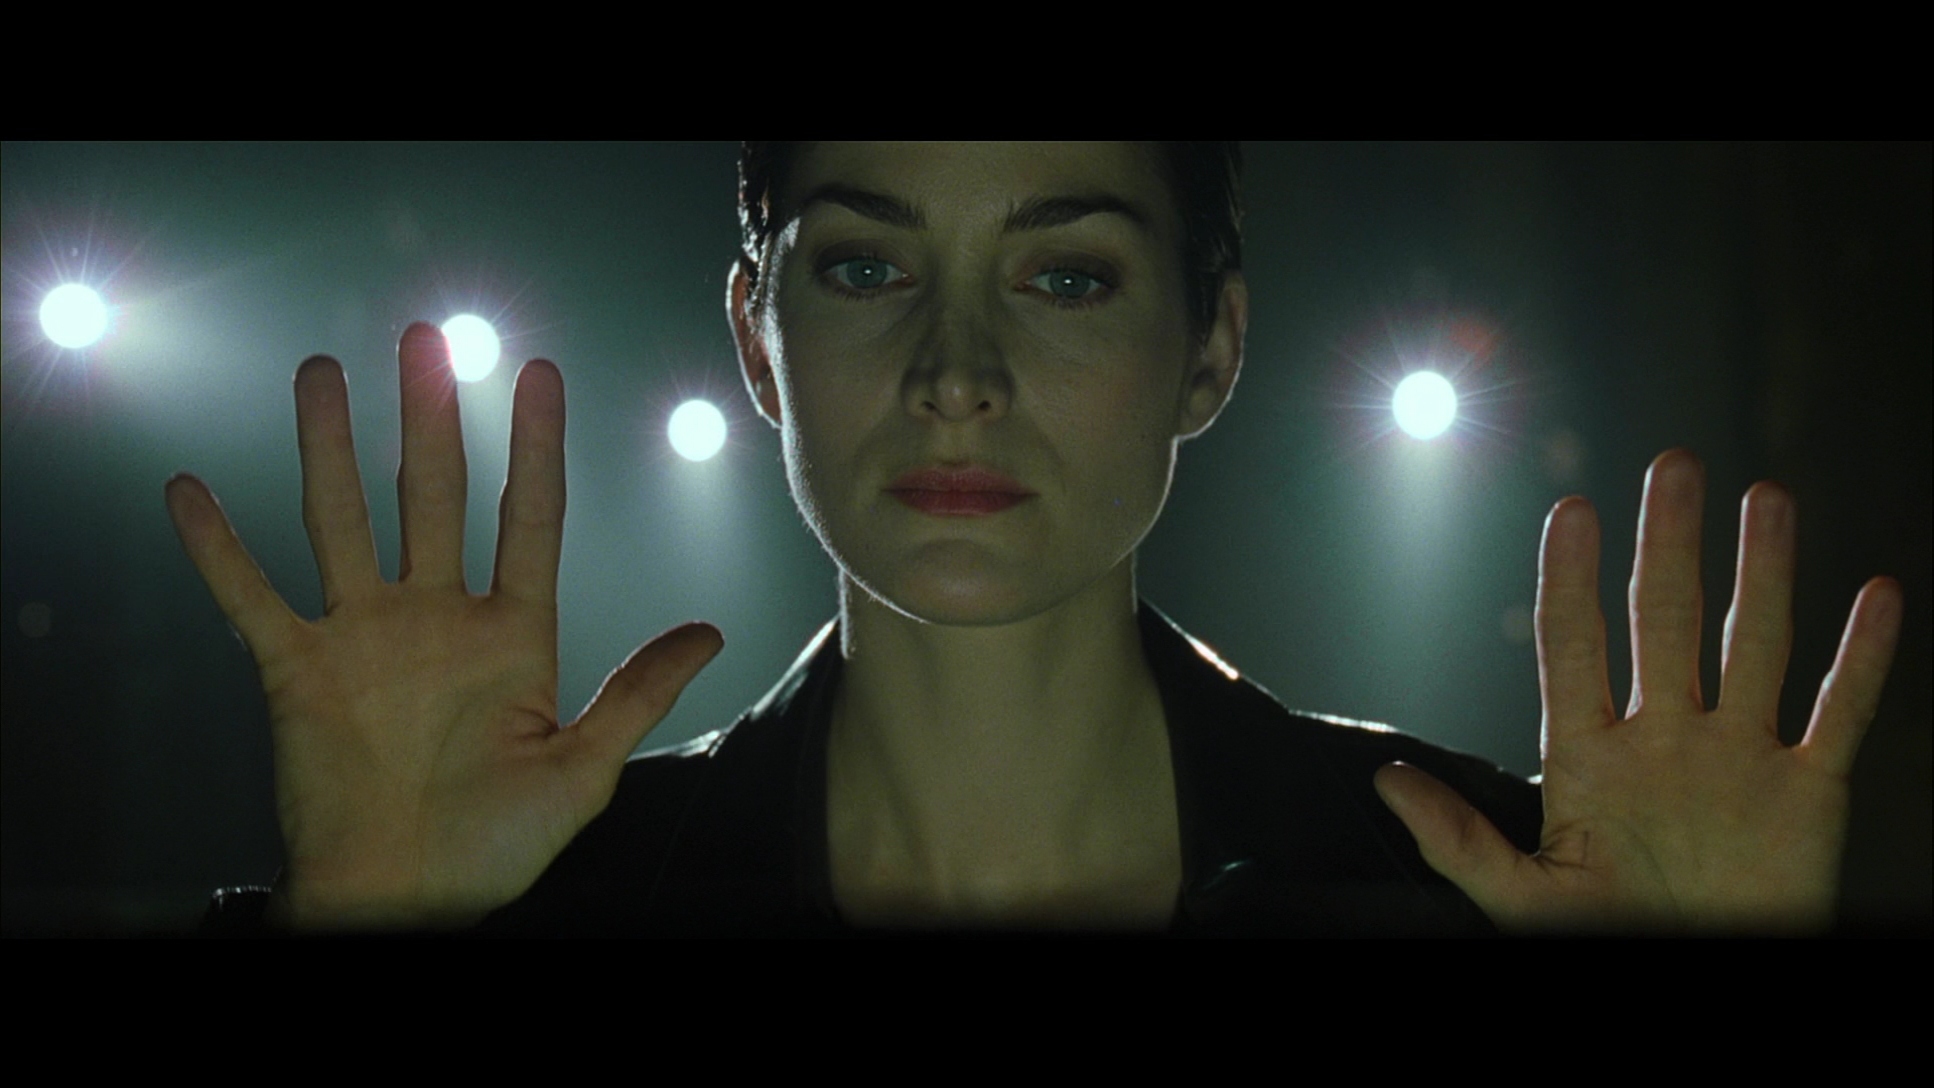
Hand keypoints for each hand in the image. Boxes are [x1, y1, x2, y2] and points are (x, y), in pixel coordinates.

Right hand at [166, 324, 721, 927]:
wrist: (403, 901)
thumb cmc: (494, 849)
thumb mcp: (582, 771)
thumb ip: (636, 694)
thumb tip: (709, 633)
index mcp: (512, 637)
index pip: (528, 518)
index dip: (536, 446)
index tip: (540, 375)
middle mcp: (435, 620)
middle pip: (432, 496)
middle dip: (431, 416)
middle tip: (426, 337)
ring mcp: (363, 640)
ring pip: (342, 521)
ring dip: (328, 448)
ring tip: (322, 372)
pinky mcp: (297, 672)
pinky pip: (248, 599)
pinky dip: (217, 550)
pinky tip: (188, 491)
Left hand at [1376, 450, 1901, 931]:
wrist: (1699, 984)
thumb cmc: (1611, 945)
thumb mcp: (1526, 899)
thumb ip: (1459, 842)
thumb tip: (1386, 782)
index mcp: (1591, 760)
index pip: (1576, 646)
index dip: (1572, 579)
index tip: (1571, 510)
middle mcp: (1664, 742)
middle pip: (1666, 621)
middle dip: (1669, 543)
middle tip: (1674, 463)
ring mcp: (1737, 761)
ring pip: (1753, 646)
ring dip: (1763, 573)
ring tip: (1767, 497)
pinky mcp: (1808, 796)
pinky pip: (1839, 715)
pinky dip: (1862, 661)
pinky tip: (1877, 597)